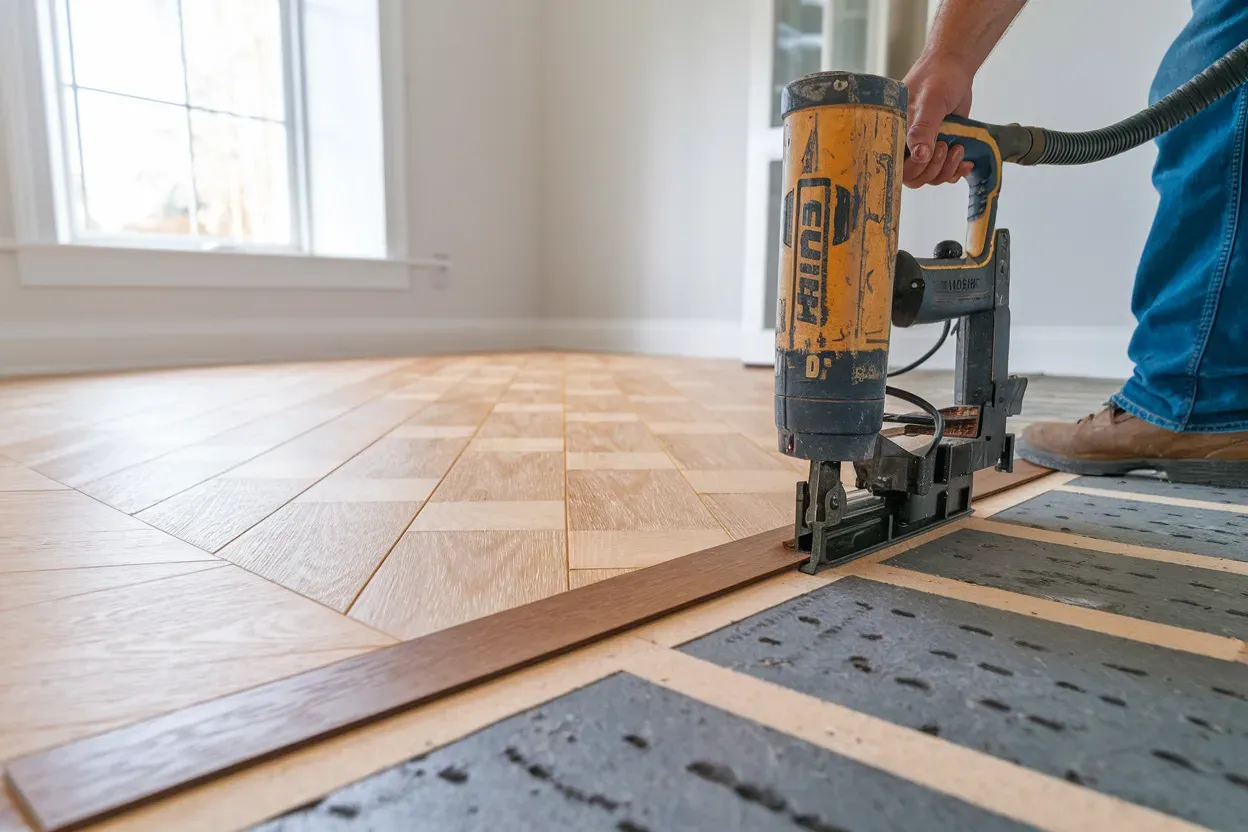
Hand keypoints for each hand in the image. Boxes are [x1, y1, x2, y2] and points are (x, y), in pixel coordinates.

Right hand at [902, 54, 975, 187]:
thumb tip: (919, 156)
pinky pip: (945, 172)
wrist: (954, 68)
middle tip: (946, 146)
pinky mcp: (941, 148)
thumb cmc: (938, 78)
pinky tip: (966, 162)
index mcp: (896, 135)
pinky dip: (956, 171)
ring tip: (958, 147)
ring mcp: (925, 148)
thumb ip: (923, 128)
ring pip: (931, 177)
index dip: (913, 169)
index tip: (930, 151)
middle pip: (915, 178)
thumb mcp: (930, 102)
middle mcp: (907, 145)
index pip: (897, 168)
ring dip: (947, 169)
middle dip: (933, 169)